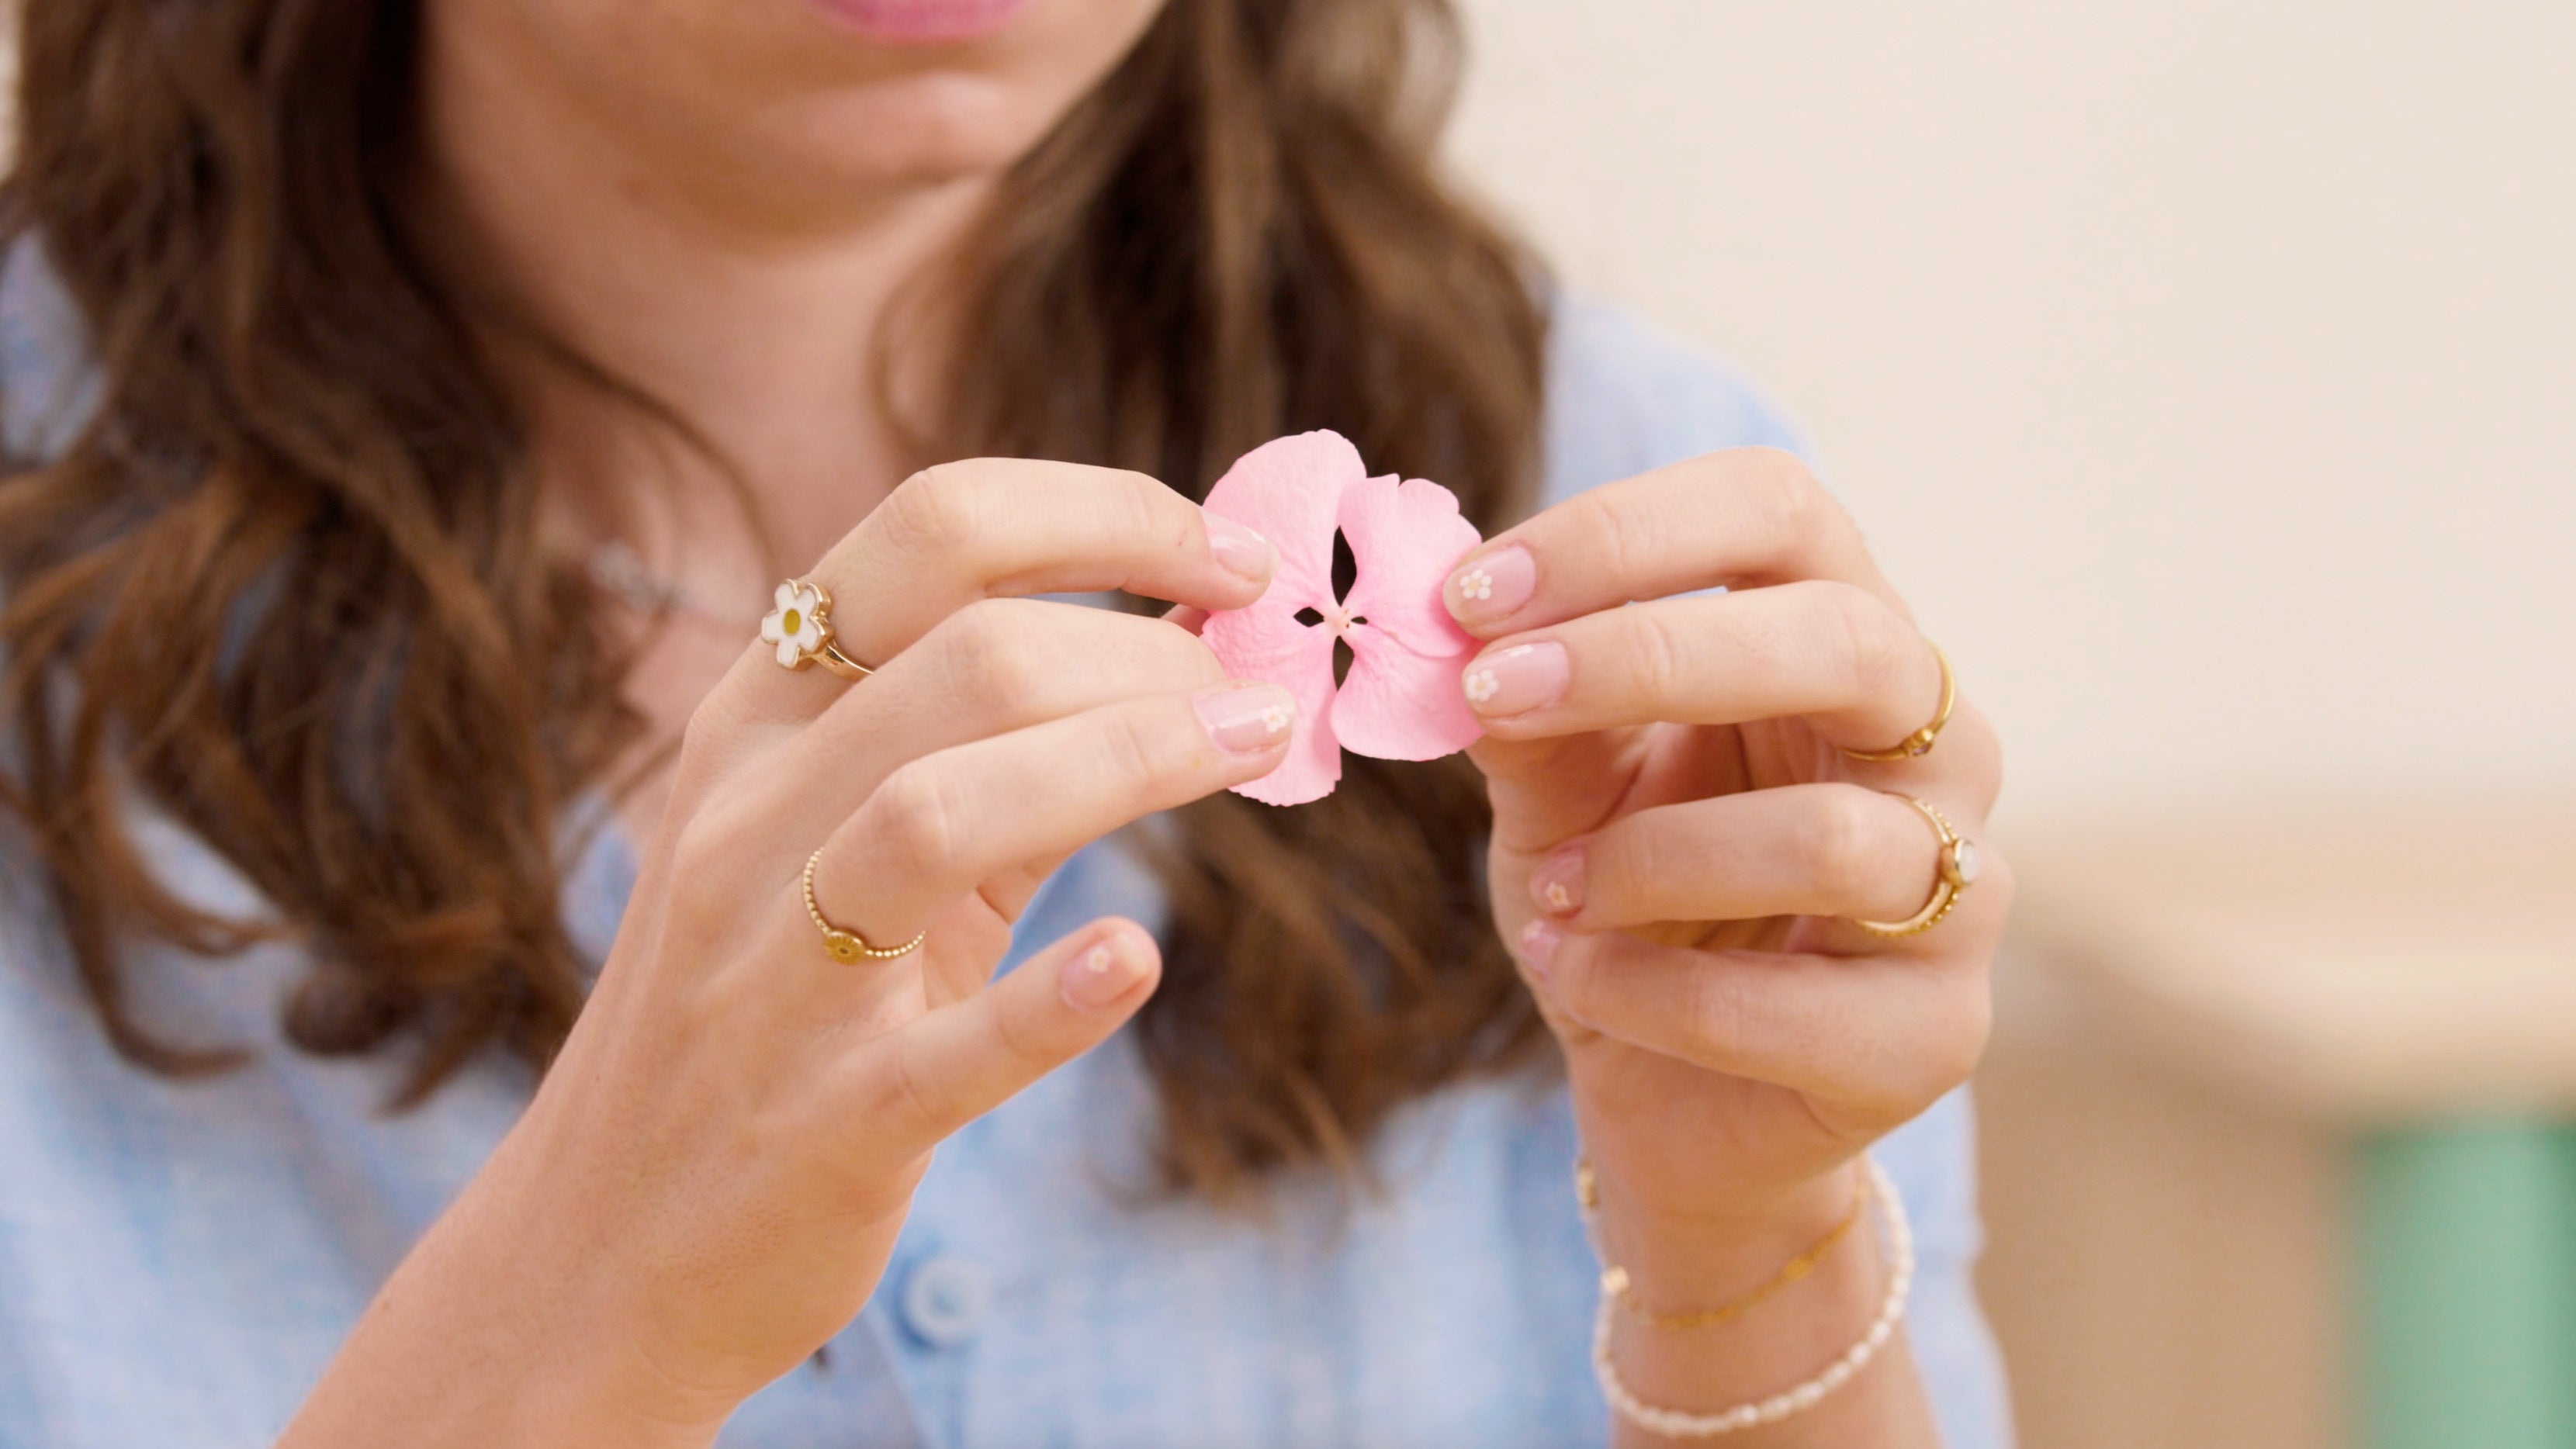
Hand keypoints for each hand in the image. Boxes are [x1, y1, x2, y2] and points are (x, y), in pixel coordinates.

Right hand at [284, 461, 1291, 1446]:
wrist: (604, 1255)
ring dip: (1130, 757)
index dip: (1106, 515)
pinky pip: (944, 1050)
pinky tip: (1137, 962)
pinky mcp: (824, 1124)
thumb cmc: (771, 1010)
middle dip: (1149, 646)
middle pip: (968, 657)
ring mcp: (773, 975)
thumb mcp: (836, 840)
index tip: (1232, 556)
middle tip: (1270, 688)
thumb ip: (988, 737)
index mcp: (757, 720)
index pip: (930, 532)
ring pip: (941, 810)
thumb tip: (1187, 635)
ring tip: (1258, 747)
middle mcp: (748, 820)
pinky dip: (1052, 1000)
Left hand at [1446, 446, 2005, 1295]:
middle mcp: (1938, 747)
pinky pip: (1786, 1004)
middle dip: (1647, 655)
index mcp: (1844, 640)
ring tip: (1552, 894)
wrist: (1666, 1101)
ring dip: (1643, 861)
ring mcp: (1961, 893)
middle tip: (1494, 693)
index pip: (1781, 510)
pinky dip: (1644, 990)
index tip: (1473, 594)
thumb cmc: (1622, 901)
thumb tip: (1458, 632)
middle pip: (1849, 642)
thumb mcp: (1556, 787)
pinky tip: (1578, 979)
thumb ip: (1525, 711)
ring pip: (1827, 840)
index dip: (1625, 532)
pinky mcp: (1931, 1035)